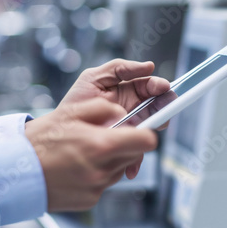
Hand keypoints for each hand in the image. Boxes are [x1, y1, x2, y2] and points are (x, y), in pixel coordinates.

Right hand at [26, 99, 157, 211]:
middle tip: (104, 138)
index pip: (146, 141)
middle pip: (134, 156)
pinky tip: (77, 168)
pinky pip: (104, 185)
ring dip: (110, 161)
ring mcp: (97, 188)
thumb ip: (102, 108)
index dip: (145, 134)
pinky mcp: (90, 201)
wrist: (16, 172)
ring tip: (84, 153)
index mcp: (102, 144)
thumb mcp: (70, 113)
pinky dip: (97, 175)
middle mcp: (103, 170)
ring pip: (119, 170)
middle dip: (125, 146)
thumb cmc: (39, 141)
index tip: (139, 130)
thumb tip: (123, 114)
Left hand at [58, 59, 169, 178]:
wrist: (60, 129)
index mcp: (129, 91)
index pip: (151, 87)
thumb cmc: (77, 101)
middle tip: (166, 109)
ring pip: (150, 130)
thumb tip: (148, 66)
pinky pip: (136, 153)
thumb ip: (120, 68)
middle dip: (164, 107)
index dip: (159, 86)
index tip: (163, 87)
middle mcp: (134, 109)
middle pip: (157, 107)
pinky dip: (136, 159)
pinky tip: (131, 161)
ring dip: (151, 133)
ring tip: (146, 133)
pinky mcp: (124, 146)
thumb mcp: (94, 78)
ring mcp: (130, 129)